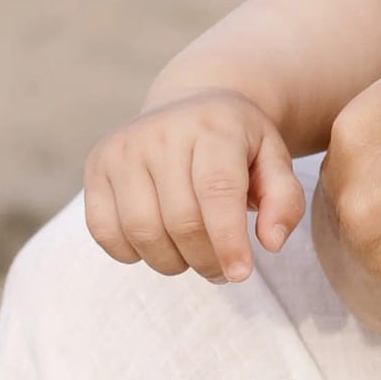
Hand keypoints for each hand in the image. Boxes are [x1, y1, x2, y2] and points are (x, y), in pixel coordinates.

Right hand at [84, 89, 302, 284]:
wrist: (190, 105)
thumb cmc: (238, 145)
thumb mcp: (274, 160)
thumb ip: (284, 200)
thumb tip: (271, 243)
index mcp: (214, 127)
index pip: (217, 192)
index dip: (227, 241)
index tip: (240, 274)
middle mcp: (162, 132)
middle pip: (181, 220)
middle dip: (206, 260)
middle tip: (222, 271)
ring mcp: (123, 148)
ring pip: (142, 231)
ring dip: (172, 262)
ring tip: (193, 258)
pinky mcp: (96, 165)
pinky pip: (104, 230)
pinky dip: (132, 254)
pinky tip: (159, 245)